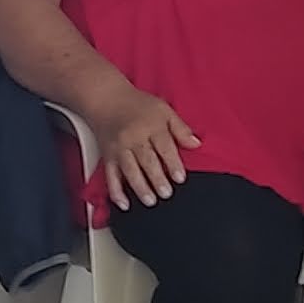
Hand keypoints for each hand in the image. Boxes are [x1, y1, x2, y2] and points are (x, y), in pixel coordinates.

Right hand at [84, 88, 201, 207]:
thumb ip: (180, 128)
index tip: (180, 178)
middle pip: (147, 160)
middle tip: (166, 193)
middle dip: (157, 178)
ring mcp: (119, 148)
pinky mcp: (107, 156)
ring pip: (129, 170)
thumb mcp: (164, 110)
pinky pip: (110, 175)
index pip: (164, 147)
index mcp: (151, 126)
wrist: (107, 99)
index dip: (173, 163)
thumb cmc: (138, 105)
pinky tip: (124, 203)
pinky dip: (116, 191)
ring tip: (150, 200)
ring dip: (139, 187)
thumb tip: (196, 144)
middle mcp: (134, 138)